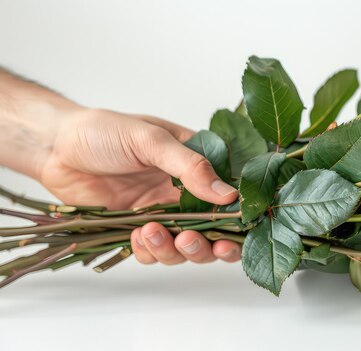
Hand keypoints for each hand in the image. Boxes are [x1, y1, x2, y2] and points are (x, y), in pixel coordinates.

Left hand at [39, 108, 240, 263]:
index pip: (229, 195)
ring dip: (177, 250)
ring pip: (186, 247)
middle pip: (214, 231)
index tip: (235, 229)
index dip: (236, 217)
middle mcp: (184, 193)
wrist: (56, 147)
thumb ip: (190, 166)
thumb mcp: (150, 140)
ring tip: (153, 234)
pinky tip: (138, 237)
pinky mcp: (138, 230)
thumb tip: (227, 194)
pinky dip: (150, 252)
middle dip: (210, 245)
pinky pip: (154, 253)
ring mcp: (162, 213)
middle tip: (192, 241)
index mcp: (196, 165)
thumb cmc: (103, 131)